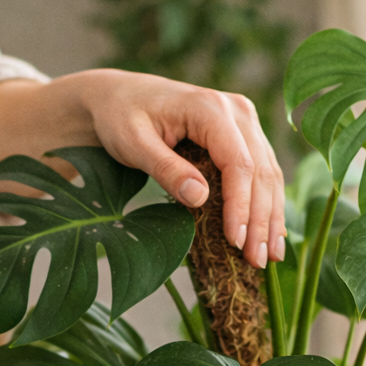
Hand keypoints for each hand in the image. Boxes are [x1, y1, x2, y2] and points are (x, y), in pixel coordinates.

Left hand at [0, 70, 285, 269]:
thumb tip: (201, 199)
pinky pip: (253, 176)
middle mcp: (230, 111)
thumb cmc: (107, 118)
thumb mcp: (128, 143)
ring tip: (268, 260)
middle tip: (258, 265)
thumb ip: (165, 169)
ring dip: (267, 218)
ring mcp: (234, 124)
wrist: (97, 100)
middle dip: (260, 219)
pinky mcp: (230, 141)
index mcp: (208, 107)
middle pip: (259, 170)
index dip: (244, 205)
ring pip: (263, 175)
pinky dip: (259, 208)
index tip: (241, 244)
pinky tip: (262, 239)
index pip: (239, 160)